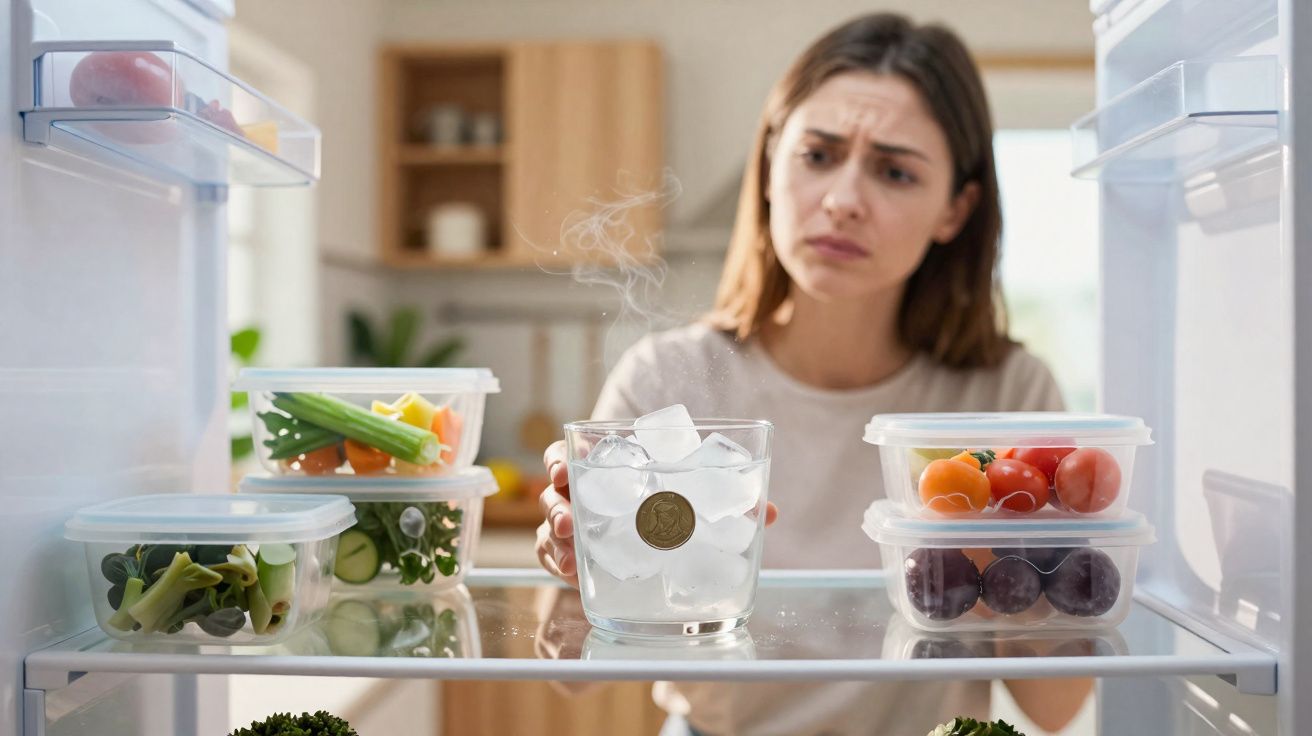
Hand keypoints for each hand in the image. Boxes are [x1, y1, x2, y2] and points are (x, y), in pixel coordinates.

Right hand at [535, 440, 780, 588]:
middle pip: (554, 493)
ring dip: (557, 540)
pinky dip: (560, 565)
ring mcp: (575, 525)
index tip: (564, 468)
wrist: (656, 530)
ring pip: (551, 528)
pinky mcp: (574, 555)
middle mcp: (583, 493)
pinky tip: (573, 574)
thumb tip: (769, 513)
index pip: (569, 453)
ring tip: (571, 557)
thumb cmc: (671, 497)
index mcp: (605, 465)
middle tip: (570, 519)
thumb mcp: (693, 493)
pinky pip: (555, 558)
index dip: (560, 458)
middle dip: (557, 506)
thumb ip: (725, 500)